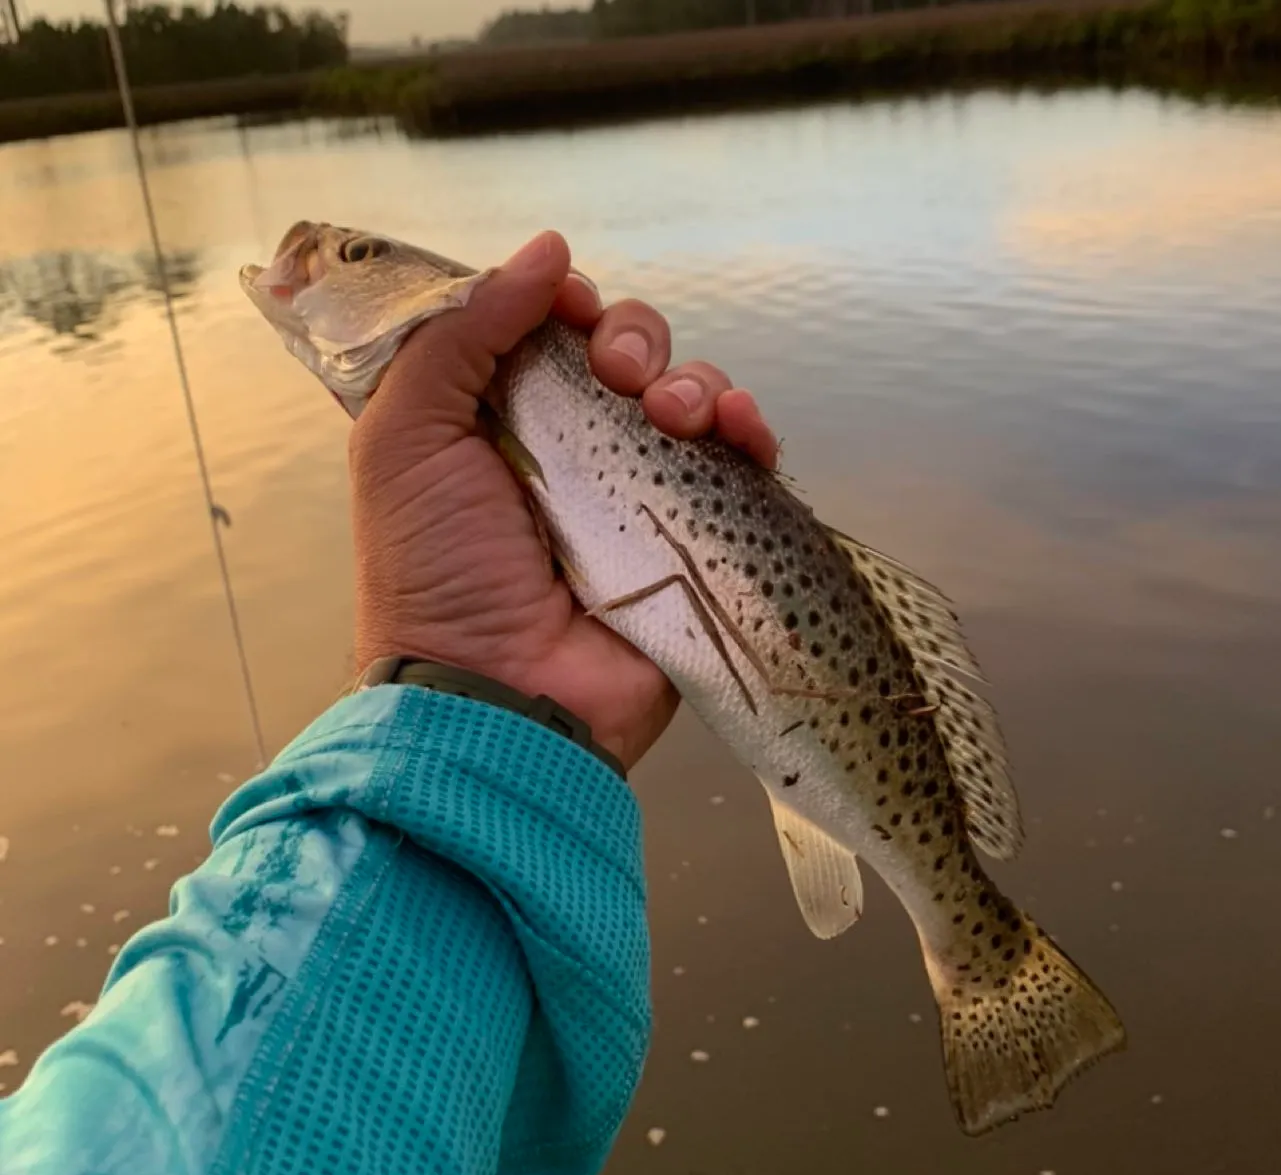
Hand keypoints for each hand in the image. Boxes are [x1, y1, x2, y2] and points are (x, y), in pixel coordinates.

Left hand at [347, 230, 778, 769]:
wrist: (499, 692)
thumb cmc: (436, 571)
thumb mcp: (403, 438)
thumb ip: (459, 334)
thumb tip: (548, 250)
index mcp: (501, 422)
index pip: (553, 334)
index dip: (568, 307)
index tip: (567, 309)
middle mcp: (576, 454)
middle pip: (630, 355)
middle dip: (634, 340)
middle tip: (617, 377)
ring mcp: (643, 498)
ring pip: (692, 400)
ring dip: (694, 382)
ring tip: (671, 416)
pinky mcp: (699, 543)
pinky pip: (742, 468)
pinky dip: (752, 431)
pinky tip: (740, 431)